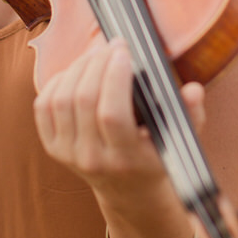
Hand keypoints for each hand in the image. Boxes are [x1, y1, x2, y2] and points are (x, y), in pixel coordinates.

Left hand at [33, 37, 204, 195]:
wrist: (127, 191)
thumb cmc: (156, 156)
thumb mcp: (179, 140)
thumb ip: (190, 114)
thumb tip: (193, 90)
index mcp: (125, 159)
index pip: (111, 115)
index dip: (114, 77)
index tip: (124, 51)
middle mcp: (92, 159)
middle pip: (83, 101)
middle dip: (97, 64)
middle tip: (112, 46)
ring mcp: (67, 154)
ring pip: (61, 99)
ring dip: (78, 68)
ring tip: (97, 54)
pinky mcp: (51, 146)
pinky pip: (44, 105)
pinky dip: (58, 81)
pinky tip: (77, 71)